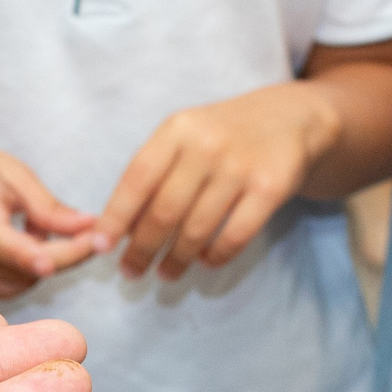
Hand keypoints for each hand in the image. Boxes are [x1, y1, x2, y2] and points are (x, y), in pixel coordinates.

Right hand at [0, 138, 104, 299]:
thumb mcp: (12, 172)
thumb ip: (47, 205)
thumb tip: (89, 228)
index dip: (32, 253)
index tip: (72, 254)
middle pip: (16, 266)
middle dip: (60, 254)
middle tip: (72, 227)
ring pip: (16, 283)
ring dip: (38, 264)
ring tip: (29, 230)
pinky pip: (2, 289)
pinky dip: (21, 273)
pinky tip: (15, 246)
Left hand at [94, 85, 339, 279]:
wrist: (290, 118)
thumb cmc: (222, 135)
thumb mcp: (185, 136)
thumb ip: (155, 172)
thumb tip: (120, 227)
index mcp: (177, 130)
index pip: (137, 179)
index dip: (116, 216)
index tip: (101, 246)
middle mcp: (206, 145)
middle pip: (164, 210)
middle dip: (142, 248)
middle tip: (130, 271)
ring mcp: (241, 166)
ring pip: (197, 228)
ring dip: (176, 259)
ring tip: (165, 273)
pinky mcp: (271, 187)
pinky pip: (235, 235)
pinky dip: (215, 256)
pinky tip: (204, 262)